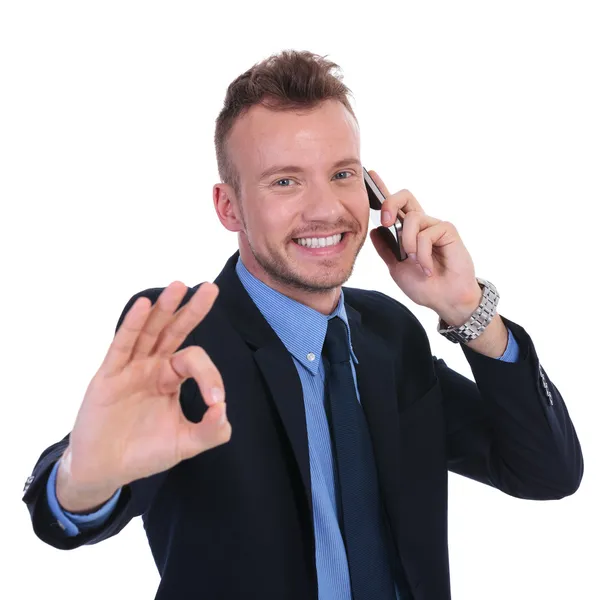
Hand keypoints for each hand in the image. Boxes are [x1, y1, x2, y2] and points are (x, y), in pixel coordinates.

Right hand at [57, 282, 230, 510]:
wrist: (105, 470)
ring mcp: (130, 368)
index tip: (215, 401)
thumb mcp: (185, 443)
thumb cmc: (144, 452)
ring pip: (149, 332)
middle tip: (211, 287)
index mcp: (171, 377)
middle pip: (175, 331)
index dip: (210, 376)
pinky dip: (132, 325)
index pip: (195, 361)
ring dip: (164, 308)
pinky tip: (144, 305)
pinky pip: (122, 346)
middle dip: (192, 310)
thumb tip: (224, 410)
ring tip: (179, 285)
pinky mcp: (108, 376)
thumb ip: (210, 430)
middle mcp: (152, 366)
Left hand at [367, 170, 481, 323]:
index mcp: (407, 232)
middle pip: (404, 197)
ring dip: (409, 244)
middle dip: (390, 203)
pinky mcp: (447, 230)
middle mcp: (421, 225)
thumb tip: (373, 230)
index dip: (381, 190)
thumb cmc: (425, 286)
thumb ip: (385, 250)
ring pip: (412, 219)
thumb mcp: (396, 268)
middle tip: (386, 222)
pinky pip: (427, 233)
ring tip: (416, 263)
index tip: (369, 174)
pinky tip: (428, 268)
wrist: (445, 300)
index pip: (394, 207)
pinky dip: (423, 254)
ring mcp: (434, 226)